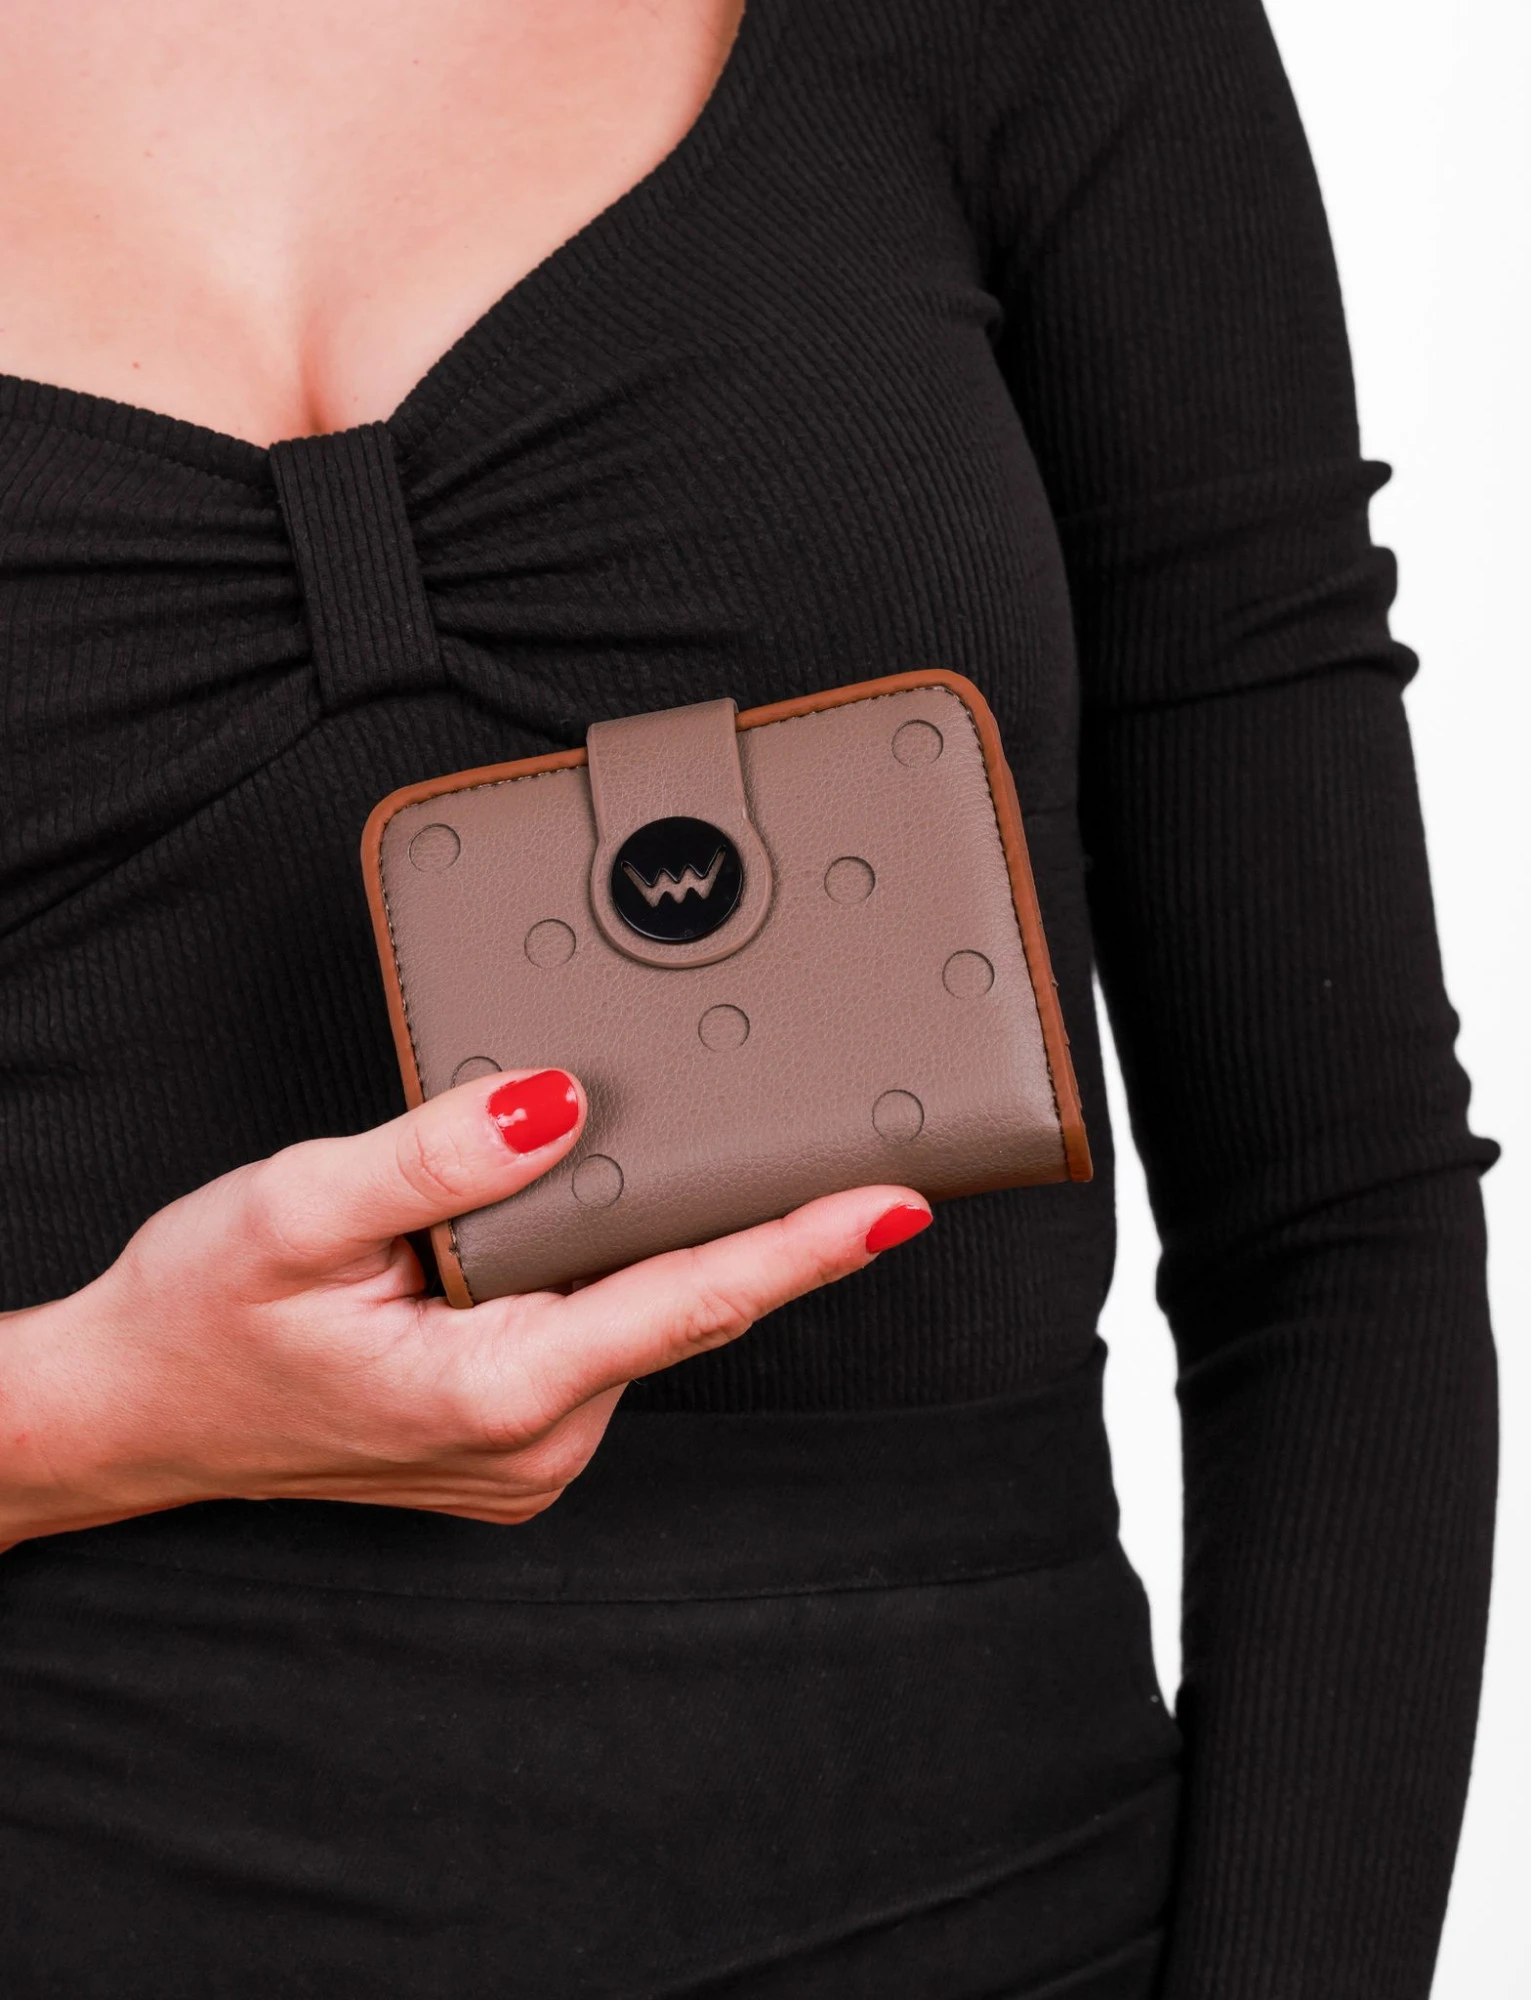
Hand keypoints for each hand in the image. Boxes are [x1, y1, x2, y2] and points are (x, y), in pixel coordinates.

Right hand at [0, 1069, 931, 1546]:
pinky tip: (541, 1229)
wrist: (135, 1413)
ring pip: (630, 1316)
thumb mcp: (297, 1209)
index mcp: (495, 1393)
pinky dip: (589, 1274)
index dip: (803, 1246)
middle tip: (765, 1115)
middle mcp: (535, 1443)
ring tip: (565, 1169)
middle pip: (671, 1300)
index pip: (688, 1302)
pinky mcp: (515, 1442)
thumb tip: (559, 1103)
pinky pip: (592, 1337)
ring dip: (626, 1237)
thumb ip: (436, 1154)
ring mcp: (528, 1456)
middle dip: (717, 1208)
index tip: (898, 1204)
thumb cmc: (198, 1316)